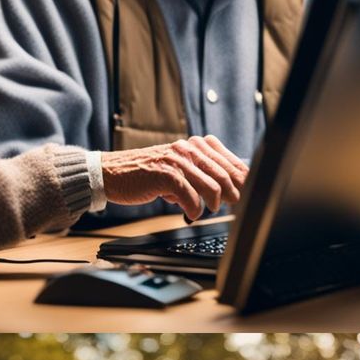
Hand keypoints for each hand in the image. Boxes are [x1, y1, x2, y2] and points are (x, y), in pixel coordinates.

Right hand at [100, 136, 249, 220]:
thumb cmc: (146, 173)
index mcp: (195, 146)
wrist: (112, 173)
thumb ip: (200, 174)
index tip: (247, 194)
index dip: (242, 180)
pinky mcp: (165, 174)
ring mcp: (177, 161)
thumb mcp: (177, 168)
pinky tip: (190, 214)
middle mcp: (188, 149)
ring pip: (212, 186)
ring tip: (208, 209)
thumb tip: (228, 190)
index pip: (229, 162)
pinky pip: (191, 197)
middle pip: (226, 175)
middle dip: (234, 194)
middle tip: (232, 206)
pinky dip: (194, 210)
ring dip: (214, 204)